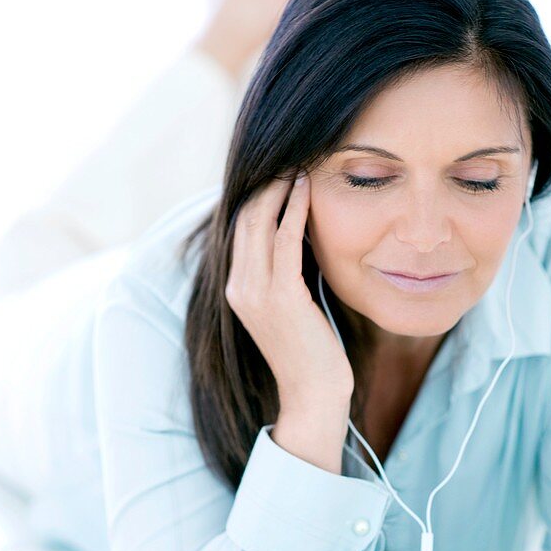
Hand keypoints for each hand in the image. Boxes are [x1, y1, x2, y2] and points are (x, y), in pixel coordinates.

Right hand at [226, 172, 355, 403]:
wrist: (313, 395)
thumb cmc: (310, 350)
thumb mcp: (291, 304)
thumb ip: (287, 271)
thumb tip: (301, 232)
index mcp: (237, 288)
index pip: (240, 228)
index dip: (257, 194)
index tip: (279, 169)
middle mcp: (239, 286)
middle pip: (244, 217)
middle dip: (265, 183)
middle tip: (289, 154)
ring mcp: (255, 291)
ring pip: (260, 222)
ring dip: (279, 187)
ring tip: (298, 162)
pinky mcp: (280, 296)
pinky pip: (285, 240)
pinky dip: (295, 209)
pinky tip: (306, 188)